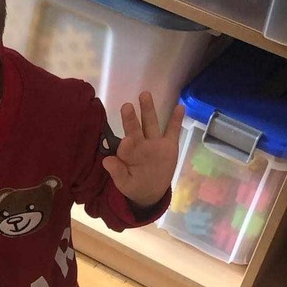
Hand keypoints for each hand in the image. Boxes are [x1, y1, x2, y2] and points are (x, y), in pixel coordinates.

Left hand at [102, 92, 182, 209]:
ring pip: (151, 124)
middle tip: (126, 106)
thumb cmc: (134, 186)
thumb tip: (106, 161)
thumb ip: (117, 172)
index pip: (126, 147)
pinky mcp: (169, 146)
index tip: (126, 141)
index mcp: (129, 154)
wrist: (151, 192)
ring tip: (144, 94)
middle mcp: (141, 144)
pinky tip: (179, 107)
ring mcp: (155, 143)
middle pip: (136, 129)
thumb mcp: (125, 183)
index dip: (125, 144)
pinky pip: (173, 131)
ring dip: (148, 109)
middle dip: (131, 118)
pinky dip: (176, 120)